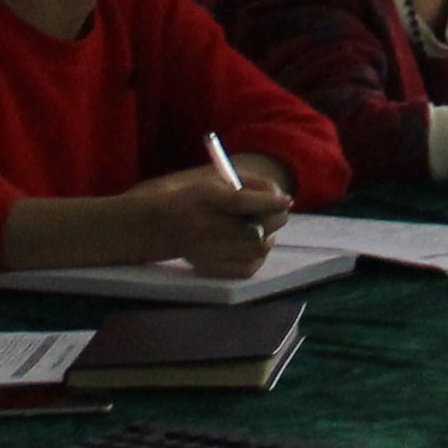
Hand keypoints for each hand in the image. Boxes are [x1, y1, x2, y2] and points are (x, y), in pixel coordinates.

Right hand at [123, 161, 291, 275]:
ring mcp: (207, 251)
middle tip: (279, 213)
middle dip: (275, 219)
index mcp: (205, 198)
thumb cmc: (197, 197)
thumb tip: (280, 197)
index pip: (242, 203)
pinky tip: (252, 245)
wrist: (160, 225)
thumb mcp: (216, 180)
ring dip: (268, 237)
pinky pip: (248, 268)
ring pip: (257, 249)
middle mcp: (205, 226)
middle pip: (255, 230)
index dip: (270, 202)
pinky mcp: (210, 268)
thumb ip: (250, 184)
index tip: (287, 200)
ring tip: (262, 228)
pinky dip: (257, 256)